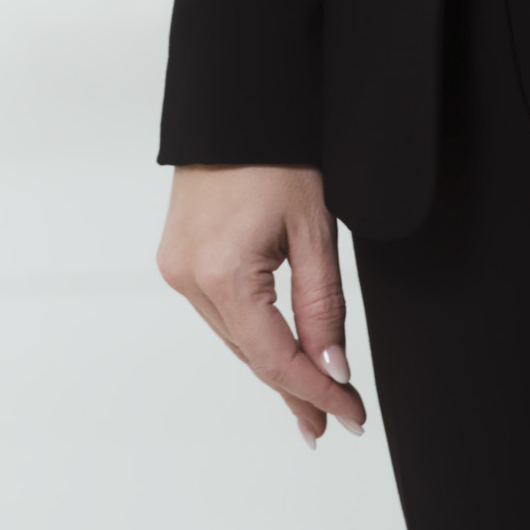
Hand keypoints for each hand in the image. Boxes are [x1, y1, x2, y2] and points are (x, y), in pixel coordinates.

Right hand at [157, 163, 367, 441]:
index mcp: (223, 274)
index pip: (276, 358)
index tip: (351, 416)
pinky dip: (252, 336)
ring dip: (273, 367)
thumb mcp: (314, 231)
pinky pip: (220, 314)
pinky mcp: (177, 259)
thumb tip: (331, 369)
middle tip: (334, 424)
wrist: (237, 105)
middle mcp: (189, 278)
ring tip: (310, 402)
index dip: (317, 392)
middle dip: (297, 390)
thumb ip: (322, 307)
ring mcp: (178, 269)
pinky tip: (275, 354)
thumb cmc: (278, 154)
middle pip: (252, 355)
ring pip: (235, 338)